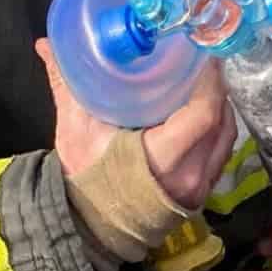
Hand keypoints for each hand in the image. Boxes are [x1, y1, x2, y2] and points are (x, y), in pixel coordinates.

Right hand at [37, 41, 237, 208]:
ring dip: (219, 109)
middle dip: (216, 90)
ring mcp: (200, 187)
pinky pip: (220, 154)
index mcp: (164, 158)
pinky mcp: (201, 193)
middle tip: (203, 63)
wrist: (90, 225)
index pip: (204, 114)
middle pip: (221, 123)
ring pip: (225, 139)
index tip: (203, 55)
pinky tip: (203, 114)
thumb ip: (67, 85)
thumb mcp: (75, 129)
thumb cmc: (84, 177)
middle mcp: (191, 175)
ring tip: (204, 84)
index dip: (209, 82)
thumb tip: (46, 45)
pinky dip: (216, 131)